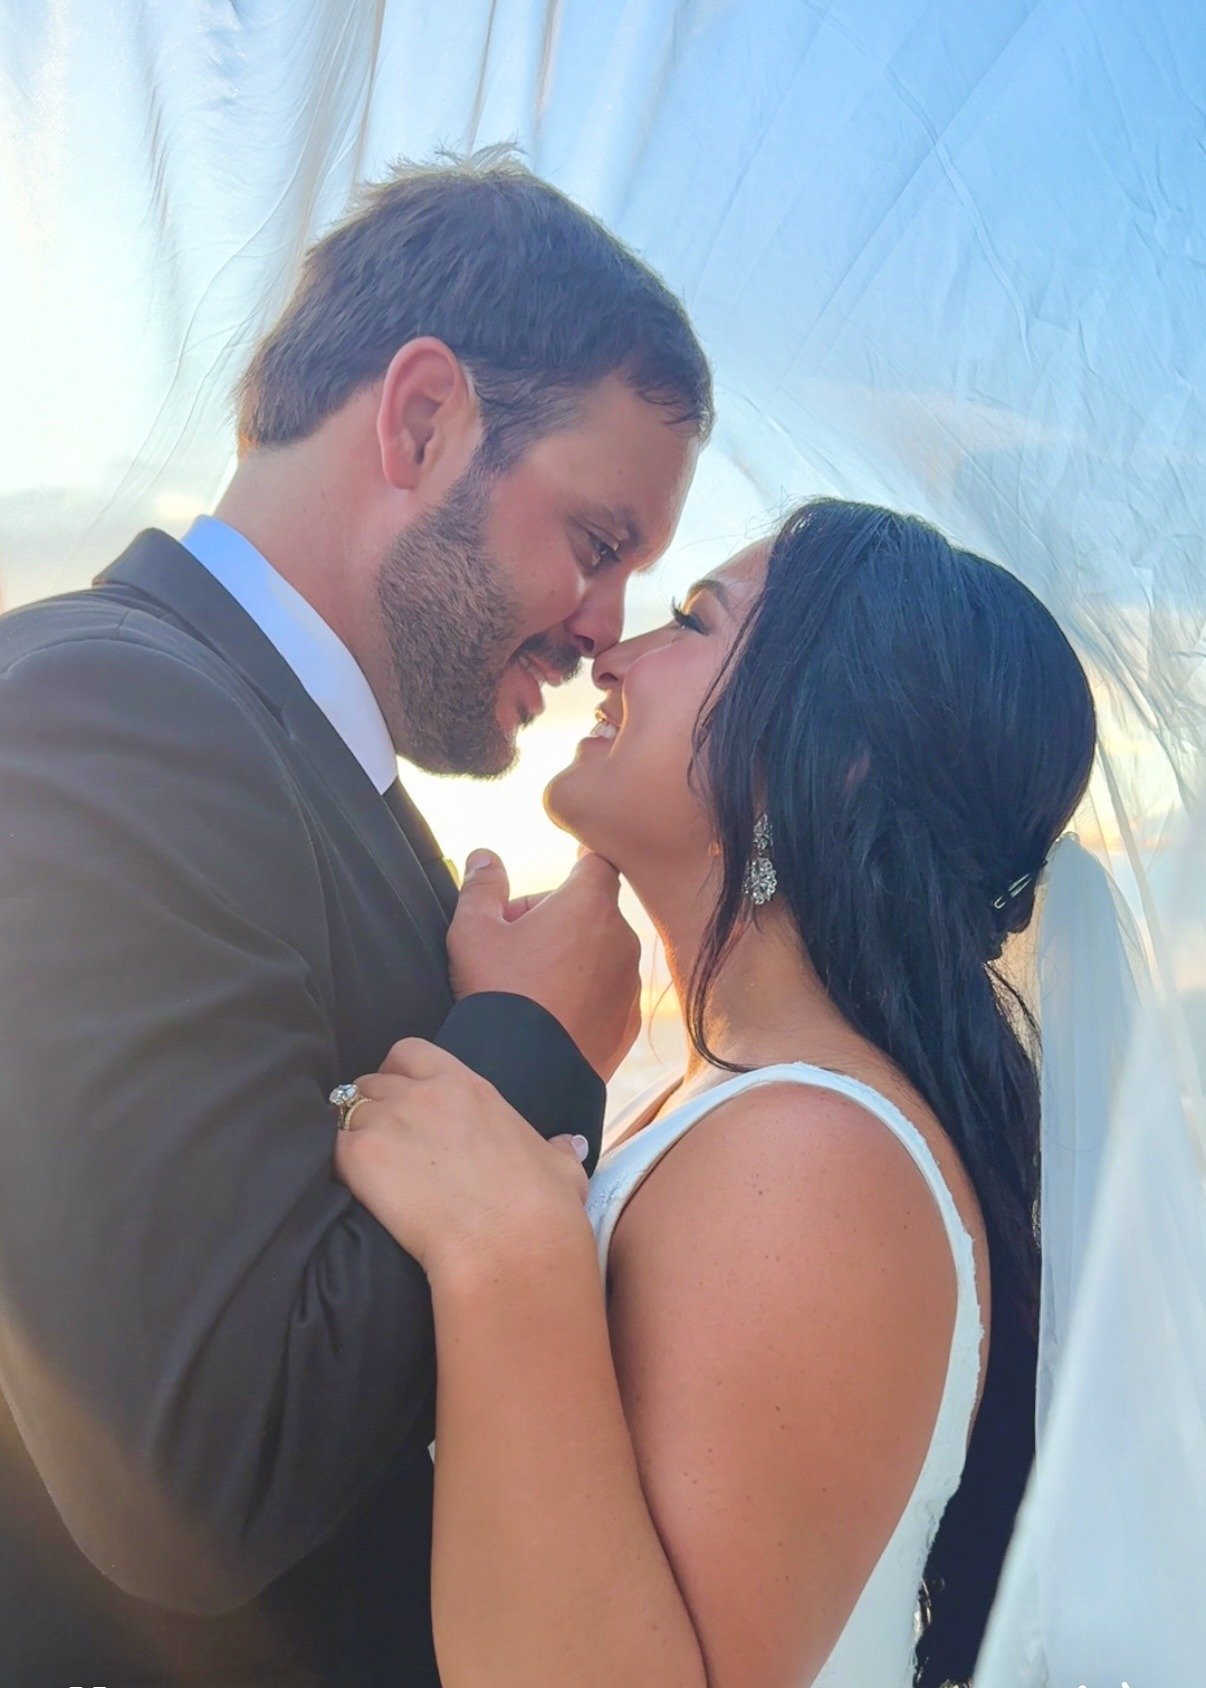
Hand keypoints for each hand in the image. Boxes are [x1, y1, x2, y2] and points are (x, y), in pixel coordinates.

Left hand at [333, 1039, 592, 1278]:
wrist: (510, 1246)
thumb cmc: (542, 1208)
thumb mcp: (561, 1167)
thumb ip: (557, 1149)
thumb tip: (568, 1145)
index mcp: (467, 1085)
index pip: (409, 1052)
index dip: (398, 1075)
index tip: (402, 1100)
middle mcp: (423, 1092)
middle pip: (370, 1082)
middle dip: (371, 1108)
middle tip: (382, 1145)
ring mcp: (389, 1121)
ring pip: (346, 1113)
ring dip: (353, 1137)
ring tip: (367, 1173)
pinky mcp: (361, 1157)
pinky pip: (333, 1149)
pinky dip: (340, 1167)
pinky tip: (355, 1191)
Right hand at [447, 849, 641, 1080]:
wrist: (523, 1073)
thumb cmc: (497, 993)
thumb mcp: (474, 931)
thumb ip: (482, 886)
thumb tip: (484, 857)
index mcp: (589, 905)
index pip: (596, 863)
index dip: (575, 865)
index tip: (563, 874)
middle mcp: (622, 938)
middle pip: (593, 911)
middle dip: (558, 917)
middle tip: (516, 943)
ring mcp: (630, 983)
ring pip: (603, 953)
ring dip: (574, 957)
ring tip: (531, 984)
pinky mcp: (629, 1021)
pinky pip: (608, 993)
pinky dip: (586, 995)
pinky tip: (551, 1014)